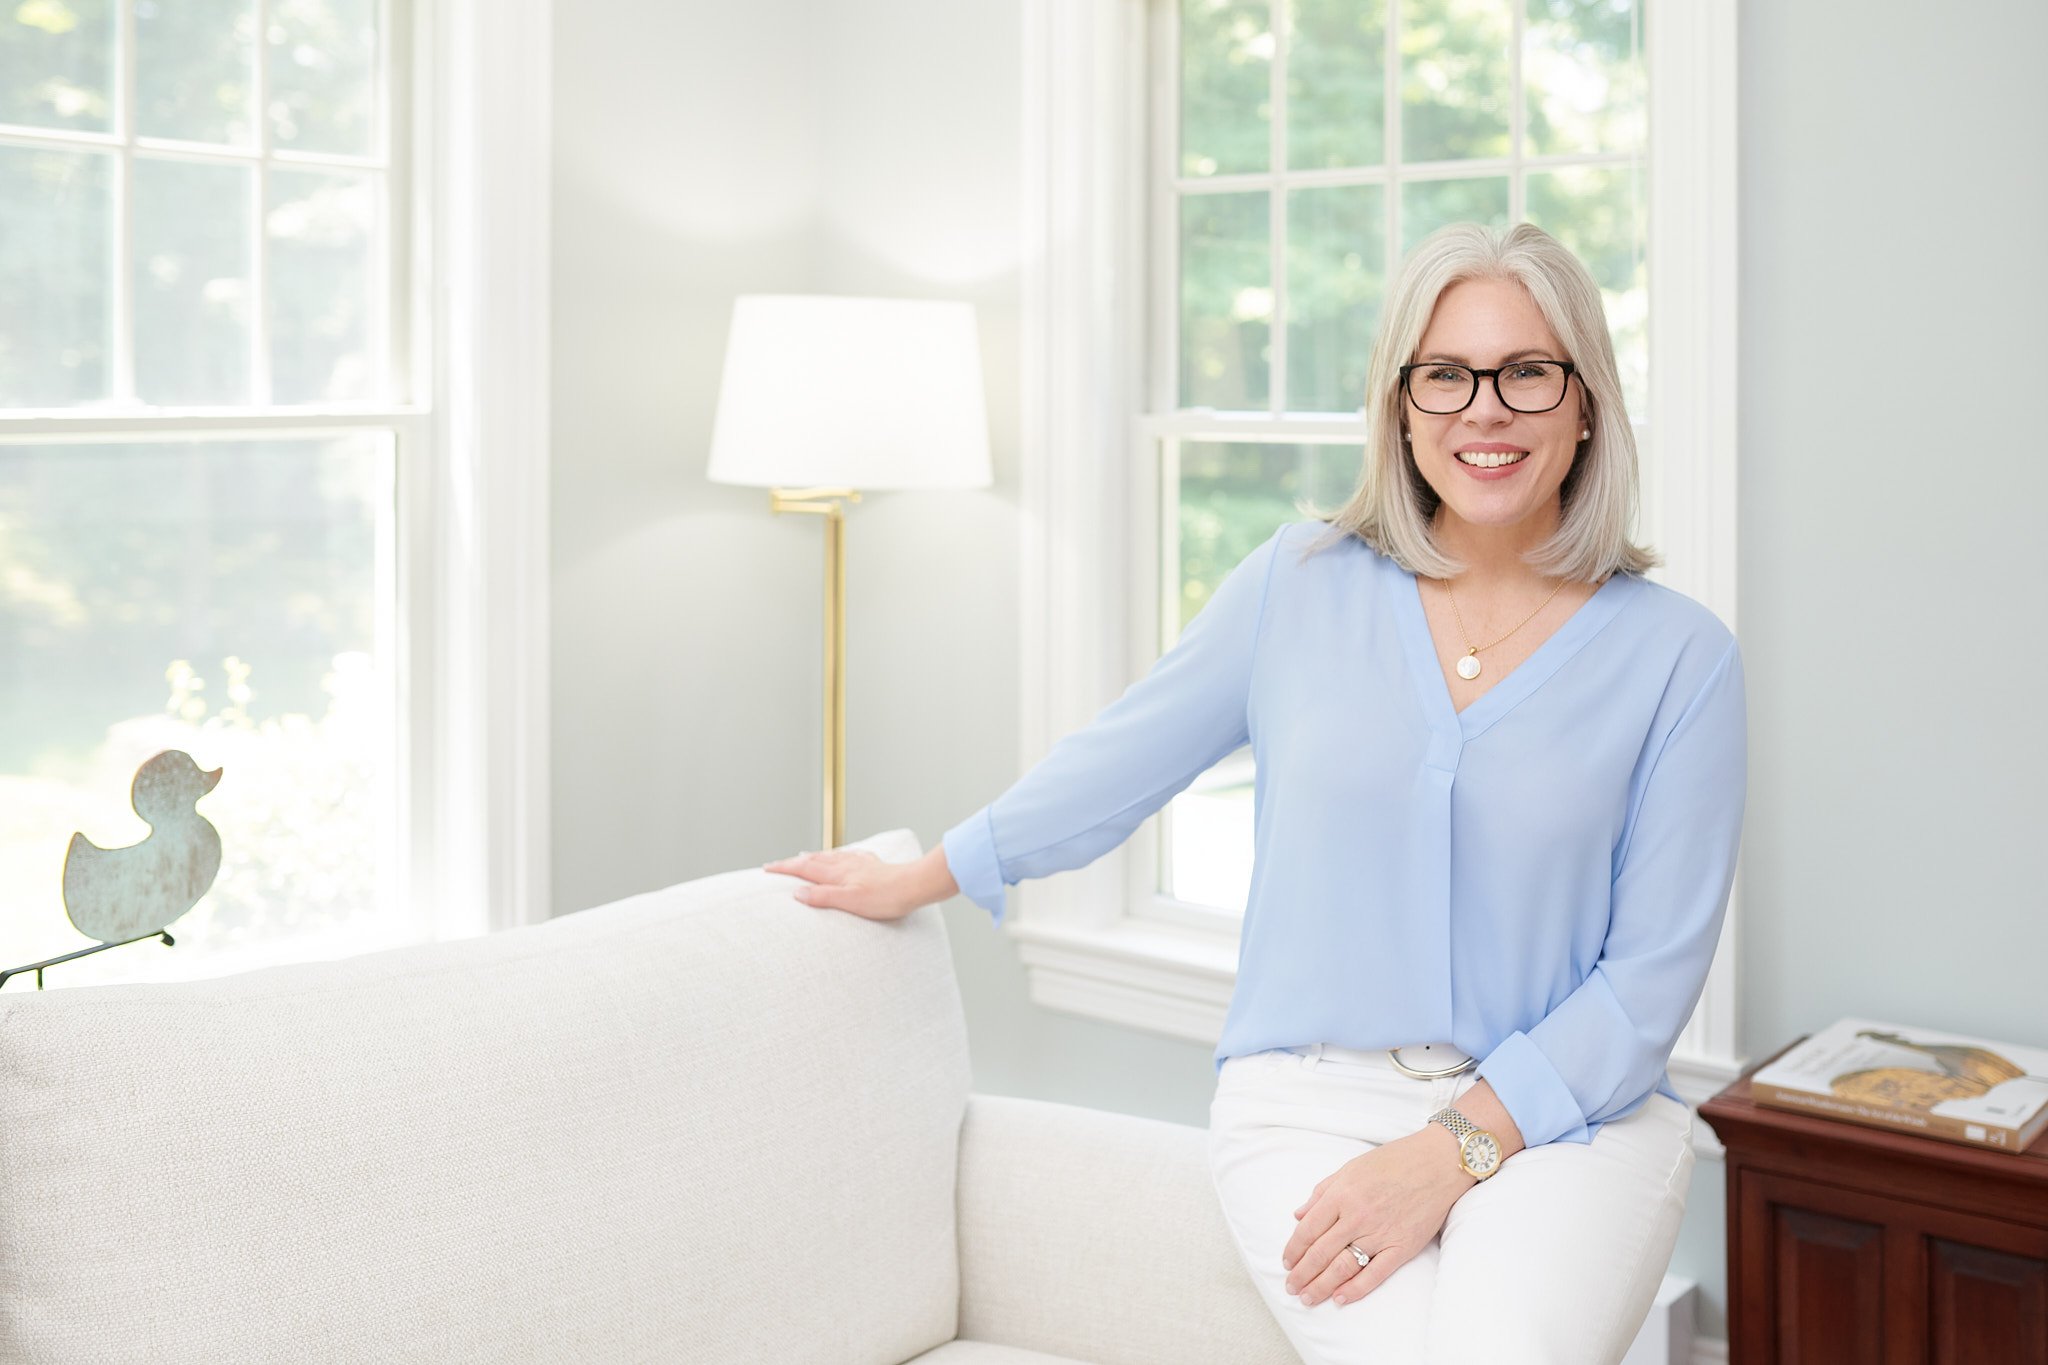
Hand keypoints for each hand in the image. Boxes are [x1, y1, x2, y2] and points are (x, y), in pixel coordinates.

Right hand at [761, 848, 934, 922]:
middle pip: (813, 859)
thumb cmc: (885, 897)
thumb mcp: (850, 901)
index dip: (784, 868)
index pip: (803, 868)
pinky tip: (842, 856)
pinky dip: (837, 856)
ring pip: (829, 856)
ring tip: (802, 857)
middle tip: (776, 864)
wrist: (914, 885)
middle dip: (793, 862)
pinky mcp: (872, 865)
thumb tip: (797, 893)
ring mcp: (859, 863)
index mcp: (837, 873)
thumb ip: (823, 897)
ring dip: (812, 857)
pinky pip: (849, 856)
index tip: (766, 868)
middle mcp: (845, 864)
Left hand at [1278, 1128, 1471, 1306]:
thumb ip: (1322, 1192)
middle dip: (1302, 1273)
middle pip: (1321, 1252)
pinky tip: (1340, 1298)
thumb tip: (1299, 1215)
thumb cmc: (1393, 1161)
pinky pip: (1375, 1274)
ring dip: (1321, 1285)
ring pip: (1343, 1266)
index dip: (1294, 1249)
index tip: (1286, 1262)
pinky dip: (1356, 1289)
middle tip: (1290, 1287)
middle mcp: (1357, 1216)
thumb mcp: (1350, 1168)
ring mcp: (1380, 1233)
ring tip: (1307, 1298)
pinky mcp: (1402, 1247)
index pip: (1308, 1230)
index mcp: (1341, 1195)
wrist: (1437, 1163)